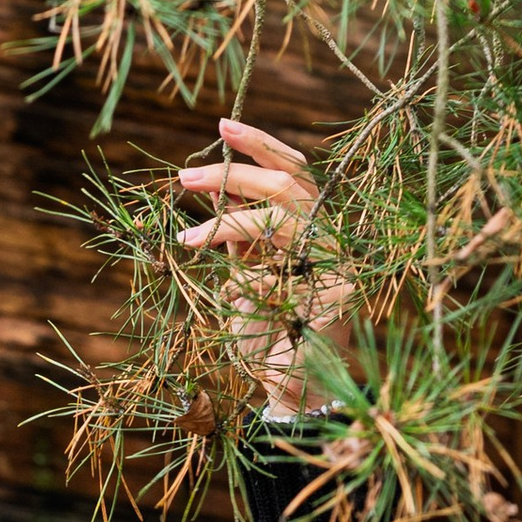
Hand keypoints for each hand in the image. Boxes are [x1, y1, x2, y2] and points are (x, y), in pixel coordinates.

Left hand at [173, 115, 352, 417]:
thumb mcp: (244, 279)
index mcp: (310, 229)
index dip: (260, 146)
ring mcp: (336, 262)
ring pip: (283, 211)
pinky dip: (241, 258)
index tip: (221, 126)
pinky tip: (210, 266)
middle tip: (185, 173)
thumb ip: (240, 241)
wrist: (292, 394)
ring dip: (229, 211)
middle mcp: (328, 239)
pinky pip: (282, 261)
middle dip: (237, 168)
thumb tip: (216, 195)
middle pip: (290, 180)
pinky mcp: (337, 290)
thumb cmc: (266, 339)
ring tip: (184, 224)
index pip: (291, 172)